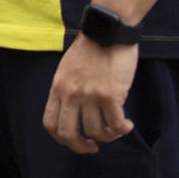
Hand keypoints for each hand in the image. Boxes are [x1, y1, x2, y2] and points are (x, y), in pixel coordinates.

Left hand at [43, 37, 137, 152]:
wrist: (108, 30)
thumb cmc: (91, 49)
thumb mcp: (68, 69)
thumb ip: (68, 90)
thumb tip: (78, 115)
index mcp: (58, 87)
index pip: (50, 123)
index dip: (62, 139)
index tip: (76, 139)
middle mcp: (71, 94)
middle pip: (68, 134)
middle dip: (81, 147)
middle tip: (93, 146)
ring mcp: (90, 95)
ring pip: (97, 132)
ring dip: (109, 136)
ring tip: (117, 128)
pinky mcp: (110, 94)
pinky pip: (116, 124)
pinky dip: (123, 129)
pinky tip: (127, 124)